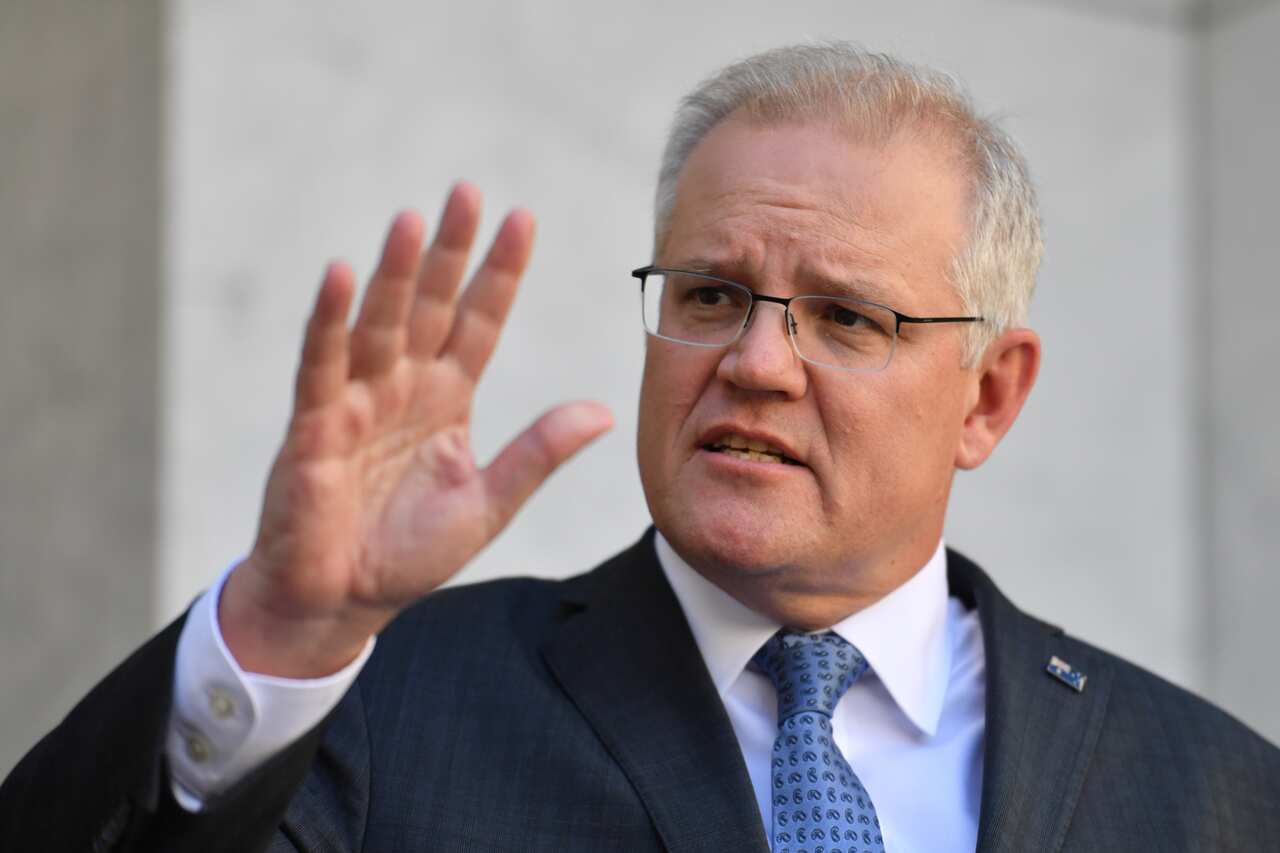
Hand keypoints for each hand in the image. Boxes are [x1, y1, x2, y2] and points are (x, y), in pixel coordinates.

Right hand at [219, 184, 613, 676]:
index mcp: (445, 399)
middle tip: (468, 191)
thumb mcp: (487, 502)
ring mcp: (357, 402)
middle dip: (449, 250)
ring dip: (396, 274)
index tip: (524, 219)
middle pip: (430, 306)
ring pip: (380, 324)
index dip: (498, 273)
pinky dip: (330, 322)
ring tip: (415, 219)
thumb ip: (538, 455)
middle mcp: (402, 388)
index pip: (477, 322)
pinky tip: (341, 275)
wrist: (340, 603)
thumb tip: (602, 412)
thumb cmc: (405, 553)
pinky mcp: (314, 427)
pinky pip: (322, 365)